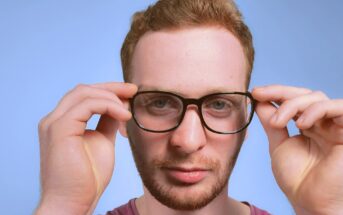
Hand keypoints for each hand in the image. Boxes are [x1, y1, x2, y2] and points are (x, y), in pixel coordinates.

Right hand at [35, 82, 136, 214]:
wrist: (74, 202)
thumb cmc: (87, 178)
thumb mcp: (102, 142)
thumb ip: (107, 123)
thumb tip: (119, 108)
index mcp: (63, 122)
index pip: (84, 95)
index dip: (108, 90)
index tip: (130, 92)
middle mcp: (55, 119)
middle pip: (84, 89)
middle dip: (111, 87)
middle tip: (133, 91)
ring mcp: (54, 123)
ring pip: (84, 92)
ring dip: (111, 96)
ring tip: (129, 110)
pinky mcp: (60, 129)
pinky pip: (87, 105)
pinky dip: (108, 105)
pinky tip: (123, 116)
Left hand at [252, 85, 342, 214]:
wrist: (309, 201)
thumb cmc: (296, 179)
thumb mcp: (278, 145)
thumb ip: (272, 123)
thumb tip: (260, 102)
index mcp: (308, 126)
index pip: (294, 100)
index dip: (275, 92)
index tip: (256, 92)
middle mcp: (323, 124)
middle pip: (306, 94)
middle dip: (281, 93)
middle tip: (260, 96)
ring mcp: (335, 127)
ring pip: (319, 98)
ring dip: (294, 104)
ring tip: (279, 122)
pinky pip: (340, 109)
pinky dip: (318, 110)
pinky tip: (302, 123)